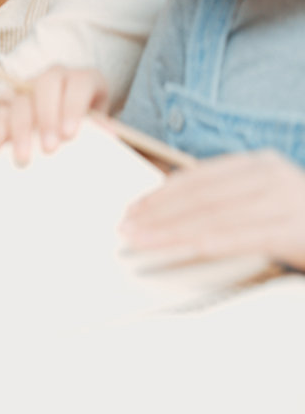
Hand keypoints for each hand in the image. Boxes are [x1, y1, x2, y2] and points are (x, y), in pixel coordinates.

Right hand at [0, 66, 108, 165]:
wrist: (70, 114)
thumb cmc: (87, 119)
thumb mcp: (99, 119)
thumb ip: (100, 125)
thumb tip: (106, 135)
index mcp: (82, 78)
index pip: (77, 85)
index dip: (73, 108)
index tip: (70, 134)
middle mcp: (53, 76)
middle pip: (44, 87)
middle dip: (46, 118)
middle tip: (49, 148)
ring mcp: (27, 85)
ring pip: (18, 100)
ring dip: (20, 130)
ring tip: (23, 158)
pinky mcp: (7, 99)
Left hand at [121, 151, 304, 267]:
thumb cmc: (297, 222)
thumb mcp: (259, 200)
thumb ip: (223, 196)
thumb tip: (168, 194)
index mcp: (258, 165)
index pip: (197, 178)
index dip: (160, 195)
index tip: (130, 210)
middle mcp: (271, 176)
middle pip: (201, 197)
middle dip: (158, 214)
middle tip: (124, 228)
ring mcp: (287, 201)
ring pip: (217, 216)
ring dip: (174, 231)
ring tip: (142, 242)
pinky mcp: (298, 229)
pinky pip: (248, 236)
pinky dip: (215, 241)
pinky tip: (190, 248)